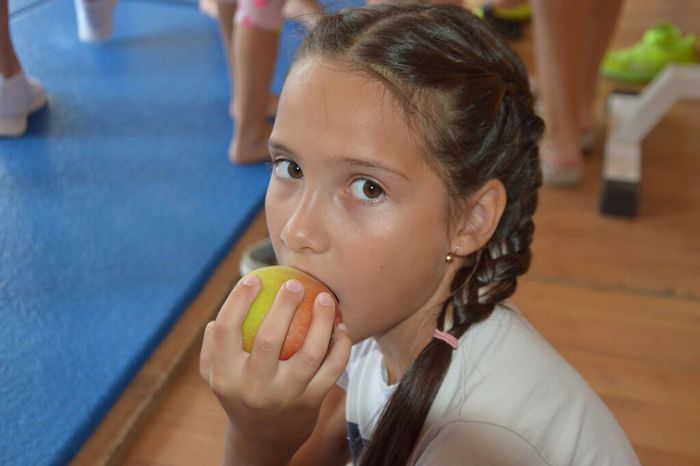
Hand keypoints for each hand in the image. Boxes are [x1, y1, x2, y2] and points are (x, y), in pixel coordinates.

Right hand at [199, 274, 351, 464]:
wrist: (264, 440)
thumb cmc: (240, 394)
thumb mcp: (217, 377)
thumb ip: (213, 346)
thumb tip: (223, 309)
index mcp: (225, 376)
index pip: (226, 330)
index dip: (238, 300)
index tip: (254, 278)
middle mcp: (254, 388)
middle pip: (269, 339)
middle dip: (284, 305)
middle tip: (295, 284)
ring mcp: (285, 396)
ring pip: (310, 353)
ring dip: (322, 321)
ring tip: (326, 299)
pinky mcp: (311, 403)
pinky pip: (332, 368)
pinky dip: (341, 346)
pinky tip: (342, 328)